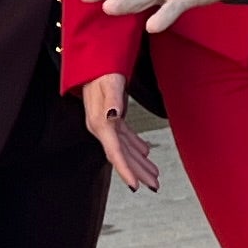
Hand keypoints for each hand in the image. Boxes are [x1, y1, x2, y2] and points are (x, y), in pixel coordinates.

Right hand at [78, 73, 162, 192]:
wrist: (93, 61)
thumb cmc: (102, 69)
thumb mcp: (111, 82)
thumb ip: (113, 100)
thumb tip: (114, 115)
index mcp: (100, 123)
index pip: (114, 152)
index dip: (125, 170)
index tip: (136, 186)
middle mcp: (101, 127)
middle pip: (121, 155)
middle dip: (138, 172)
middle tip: (155, 185)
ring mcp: (105, 123)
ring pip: (124, 148)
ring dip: (139, 162)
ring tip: (154, 175)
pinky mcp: (111, 118)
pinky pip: (124, 137)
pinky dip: (136, 146)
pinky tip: (145, 153)